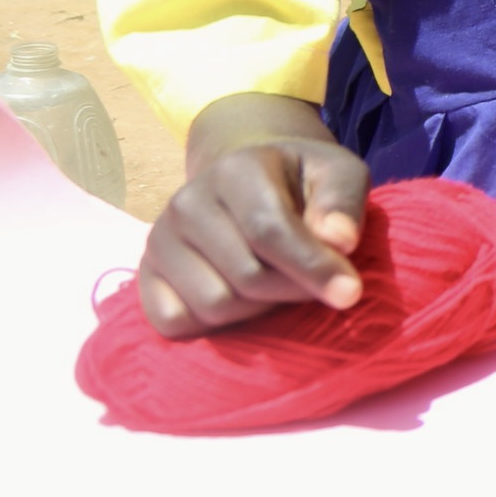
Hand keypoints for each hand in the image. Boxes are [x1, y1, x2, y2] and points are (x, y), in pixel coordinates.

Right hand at [138, 93, 370, 338]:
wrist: (248, 183)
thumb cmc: (301, 182)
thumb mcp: (337, 173)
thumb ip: (343, 201)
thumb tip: (340, 241)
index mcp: (235, 169)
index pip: (269, 229)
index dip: (313, 267)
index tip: (350, 293)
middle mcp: (186, 202)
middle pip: (247, 275)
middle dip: (292, 290)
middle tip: (313, 283)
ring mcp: (159, 239)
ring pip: (214, 304)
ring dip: (258, 309)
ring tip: (276, 285)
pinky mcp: (145, 275)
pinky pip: (174, 322)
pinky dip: (214, 327)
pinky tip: (241, 301)